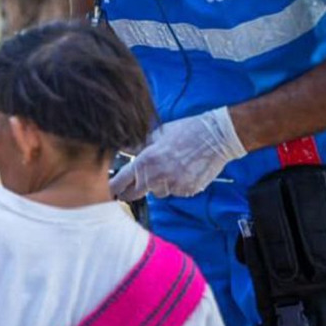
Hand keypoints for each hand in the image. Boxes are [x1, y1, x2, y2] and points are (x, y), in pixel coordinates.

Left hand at [110, 106, 245, 200]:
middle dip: (131, 191)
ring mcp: (173, 186)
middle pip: (134, 194)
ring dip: (158, 185)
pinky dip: (176, 185)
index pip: (120, 182)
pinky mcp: (187, 191)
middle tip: (133, 185)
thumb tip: (124, 149)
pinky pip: (174, 192)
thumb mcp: (158, 134)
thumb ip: (139, 145)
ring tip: (170, 167)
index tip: (109, 190)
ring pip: (157, 192)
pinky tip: (183, 171)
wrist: (216, 137)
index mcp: (145, 161)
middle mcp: (156, 177)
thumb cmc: (187, 131)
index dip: (113, 187)